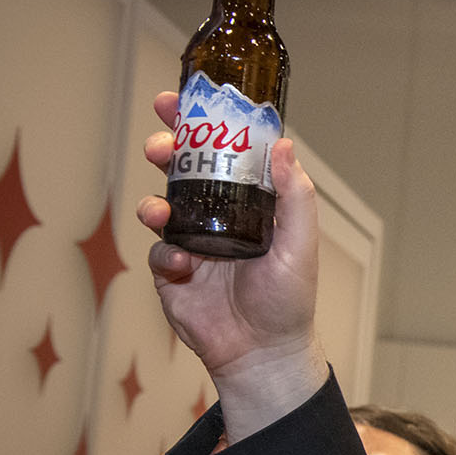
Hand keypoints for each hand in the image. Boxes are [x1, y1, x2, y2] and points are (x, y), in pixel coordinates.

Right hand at [137, 91, 327, 433]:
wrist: (262, 354)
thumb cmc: (288, 300)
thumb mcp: (300, 244)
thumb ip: (294, 196)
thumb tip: (284, 144)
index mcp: (252, 203)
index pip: (225, 153)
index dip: (203, 124)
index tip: (182, 100)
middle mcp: (219, 216)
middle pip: (185, 170)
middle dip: (168, 150)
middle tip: (161, 143)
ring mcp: (193, 242)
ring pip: (162, 205)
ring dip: (155, 200)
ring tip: (158, 210)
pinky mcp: (172, 273)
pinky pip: (159, 252)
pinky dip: (165, 253)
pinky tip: (183, 266)